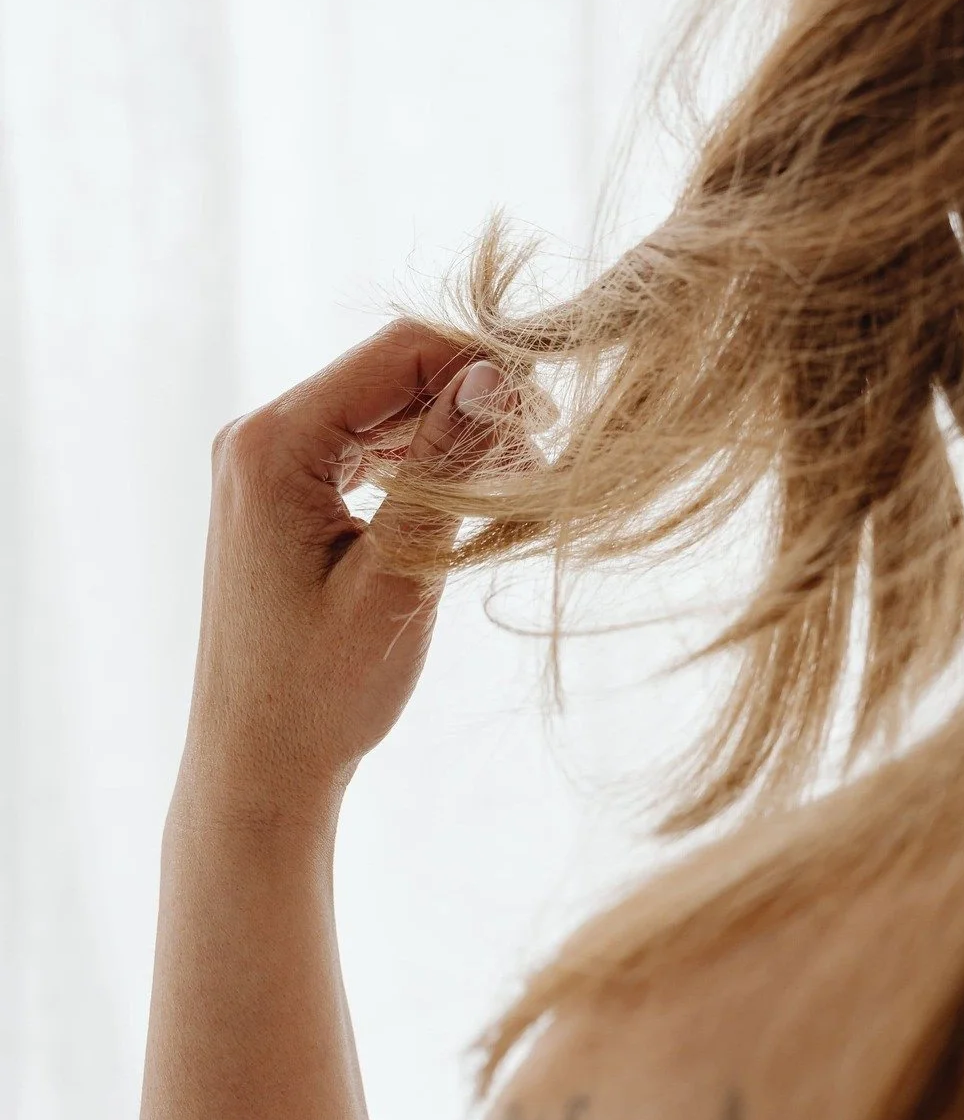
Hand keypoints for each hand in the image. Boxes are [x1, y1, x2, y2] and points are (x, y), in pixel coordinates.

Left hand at [177, 319, 507, 828]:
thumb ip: (443, 469)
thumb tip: (495, 376)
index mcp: (272, 444)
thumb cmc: (321, 692)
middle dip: (473, 397)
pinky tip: (467, 496)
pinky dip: (421, 458)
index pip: (398, 352)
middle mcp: (257, 434)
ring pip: (384, 404)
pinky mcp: (280, 487)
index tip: (552, 411)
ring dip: (454, 429)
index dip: (484, 361)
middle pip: (391, 370)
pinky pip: (364, 442)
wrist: (256, 767)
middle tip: (545, 457)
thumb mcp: (397, 577)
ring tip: (517, 484)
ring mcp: (264, 459)